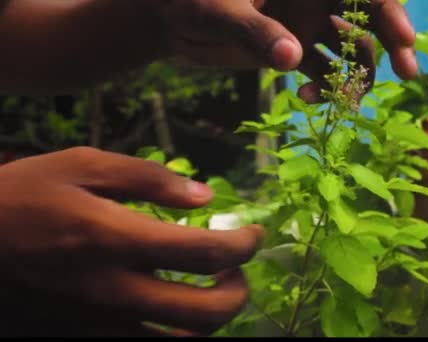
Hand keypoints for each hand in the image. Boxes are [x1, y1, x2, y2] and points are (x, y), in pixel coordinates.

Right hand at [0, 147, 263, 335]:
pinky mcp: (88, 334)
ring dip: (213, 318)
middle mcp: (116, 289)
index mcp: (117, 239)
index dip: (244, 244)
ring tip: (213, 287)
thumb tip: (205, 195)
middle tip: (237, 266)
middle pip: (207, 313)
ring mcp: (102, 320)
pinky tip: (176, 306)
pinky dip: (178, 333)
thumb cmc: (25, 194)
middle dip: (240, 291)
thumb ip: (148, 178)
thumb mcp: (82, 165)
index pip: (207, 252)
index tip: (253, 232)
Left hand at [159, 0, 416, 101]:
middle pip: (370, 15)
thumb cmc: (187, 1)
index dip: (388, 9)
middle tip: (409, 73)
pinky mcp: (292, 51)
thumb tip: (294, 59)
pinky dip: (324, 91)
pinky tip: (305, 104)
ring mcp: (305, 24)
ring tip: (342, 105)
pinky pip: (323, 73)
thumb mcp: (217, 11)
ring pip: (351, 50)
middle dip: (393, 42)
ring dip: (356, 77)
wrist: (167, 21)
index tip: (404, 39)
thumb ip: (254, 30)